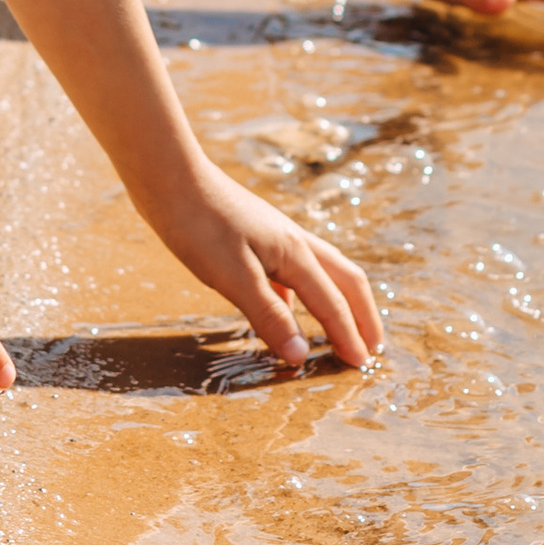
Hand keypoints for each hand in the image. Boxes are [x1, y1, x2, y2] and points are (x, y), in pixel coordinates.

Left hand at [146, 170, 382, 375]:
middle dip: (363, 315)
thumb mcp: (234, 277)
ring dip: (340, 301)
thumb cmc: (199, 226)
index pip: (332, 303)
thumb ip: (269, 316)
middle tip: (374, 348)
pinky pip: (294, 270)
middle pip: (345, 280)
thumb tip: (302, 356)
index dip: (349, 336)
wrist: (170, 177)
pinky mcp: (257, 236)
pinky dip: (304, 294)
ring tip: (343, 328)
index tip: (362, 366)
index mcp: (295, 253)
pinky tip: (288, 308)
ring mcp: (277, 236)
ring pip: (324, 272)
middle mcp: (295, 242)